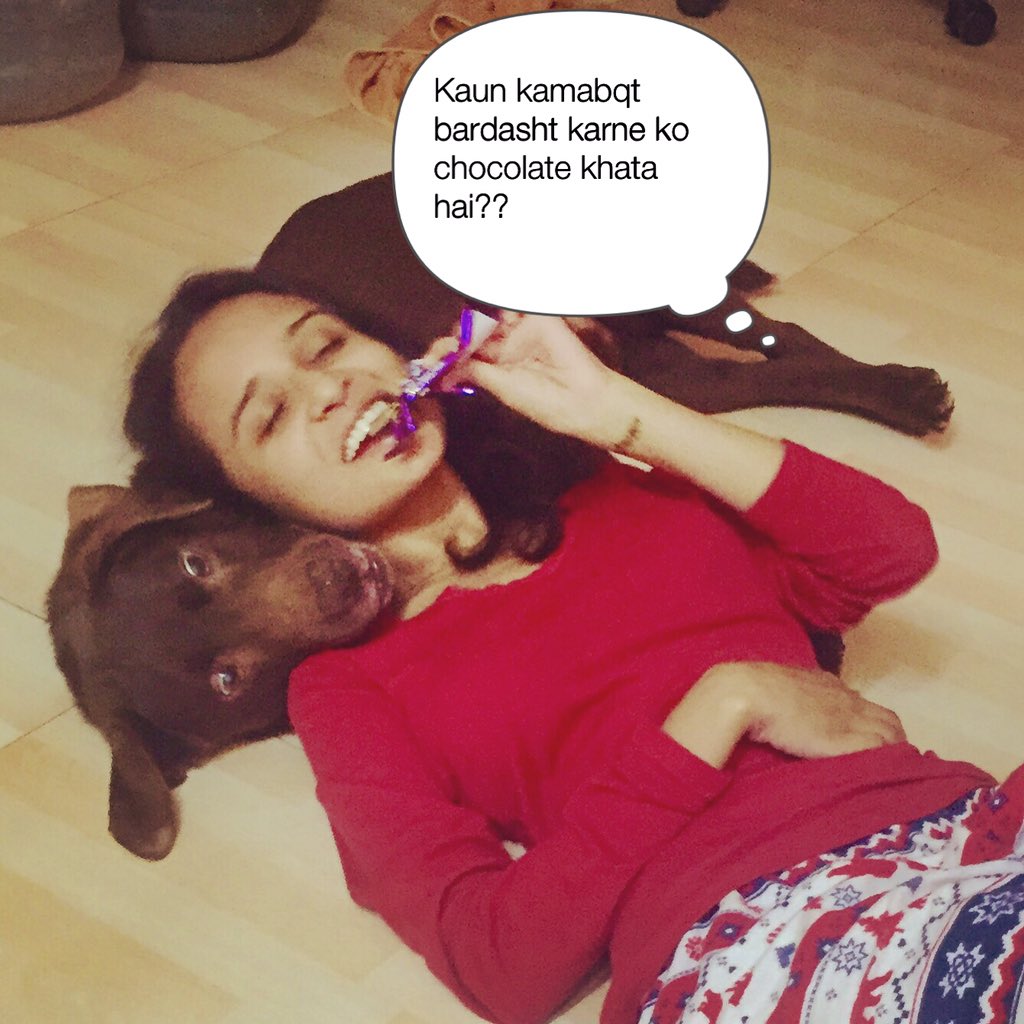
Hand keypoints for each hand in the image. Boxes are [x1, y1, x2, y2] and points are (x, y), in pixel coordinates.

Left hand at [421, 312, 618, 441]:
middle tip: (445, 347)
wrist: (584, 401)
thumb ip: (475, 370)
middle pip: (474, 330)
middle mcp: (507, 344)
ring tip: (465, 335)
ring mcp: (522, 329)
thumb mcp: (503, 388)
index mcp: (498, 364)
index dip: (449, 351)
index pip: (467, 350)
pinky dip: (498, 306)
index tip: (432, 359)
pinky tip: (486, 317)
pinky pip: (514, 305)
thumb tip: (444, 365)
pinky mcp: (538, 317)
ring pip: (490, 316)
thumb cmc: (547, 403)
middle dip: (457, 336)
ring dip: (474, 322)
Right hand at [662, 662, 905, 767]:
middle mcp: (844, 699)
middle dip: (892, 738)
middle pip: (887, 719)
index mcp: (826, 685)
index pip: (863, 703)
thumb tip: (781, 712)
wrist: (747, 692)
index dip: (870, 722)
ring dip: (895, 752)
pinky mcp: (846, 740)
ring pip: (891, 734)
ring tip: (890, 774)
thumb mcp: (776, 689)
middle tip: (889, 761)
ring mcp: (848, 719)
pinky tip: (886, 776)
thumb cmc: (752, 691)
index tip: (868, 738)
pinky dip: (888, 761)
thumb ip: (787, 698)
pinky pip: (881, 749)